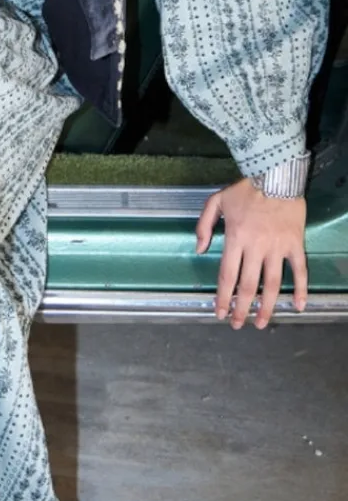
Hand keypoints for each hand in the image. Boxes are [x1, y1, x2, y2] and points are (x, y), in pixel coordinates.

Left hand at [196, 177, 306, 329]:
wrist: (275, 175)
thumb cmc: (245, 190)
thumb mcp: (216, 201)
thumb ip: (204, 225)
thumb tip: (200, 250)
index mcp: (235, 239)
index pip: (227, 276)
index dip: (223, 297)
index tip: (219, 313)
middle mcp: (256, 248)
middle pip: (248, 285)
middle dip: (242, 308)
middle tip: (238, 325)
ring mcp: (277, 248)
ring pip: (272, 284)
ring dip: (267, 307)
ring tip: (262, 323)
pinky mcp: (295, 245)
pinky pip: (299, 270)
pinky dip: (300, 289)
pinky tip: (299, 306)